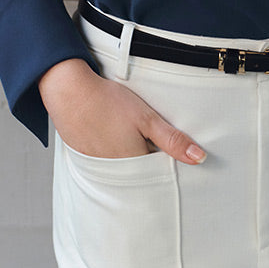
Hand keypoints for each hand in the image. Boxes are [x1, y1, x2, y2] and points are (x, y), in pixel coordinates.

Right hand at [37, 57, 206, 163]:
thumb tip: (199, 158)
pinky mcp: (86, 159)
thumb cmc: (108, 102)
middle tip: (151, 145)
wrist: (69, 91)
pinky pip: (106, 166)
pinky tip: (112, 140)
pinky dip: (113, 157)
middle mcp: (116, 174)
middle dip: (149, 165)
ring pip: (124, 171)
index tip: (171, 154)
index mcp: (134, 165)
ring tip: (129, 140)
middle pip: (141, 176)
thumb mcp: (146, 118)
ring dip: (131, 162)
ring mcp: (98, 168)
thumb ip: (172, 140)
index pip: (159, 175)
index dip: (167, 164)